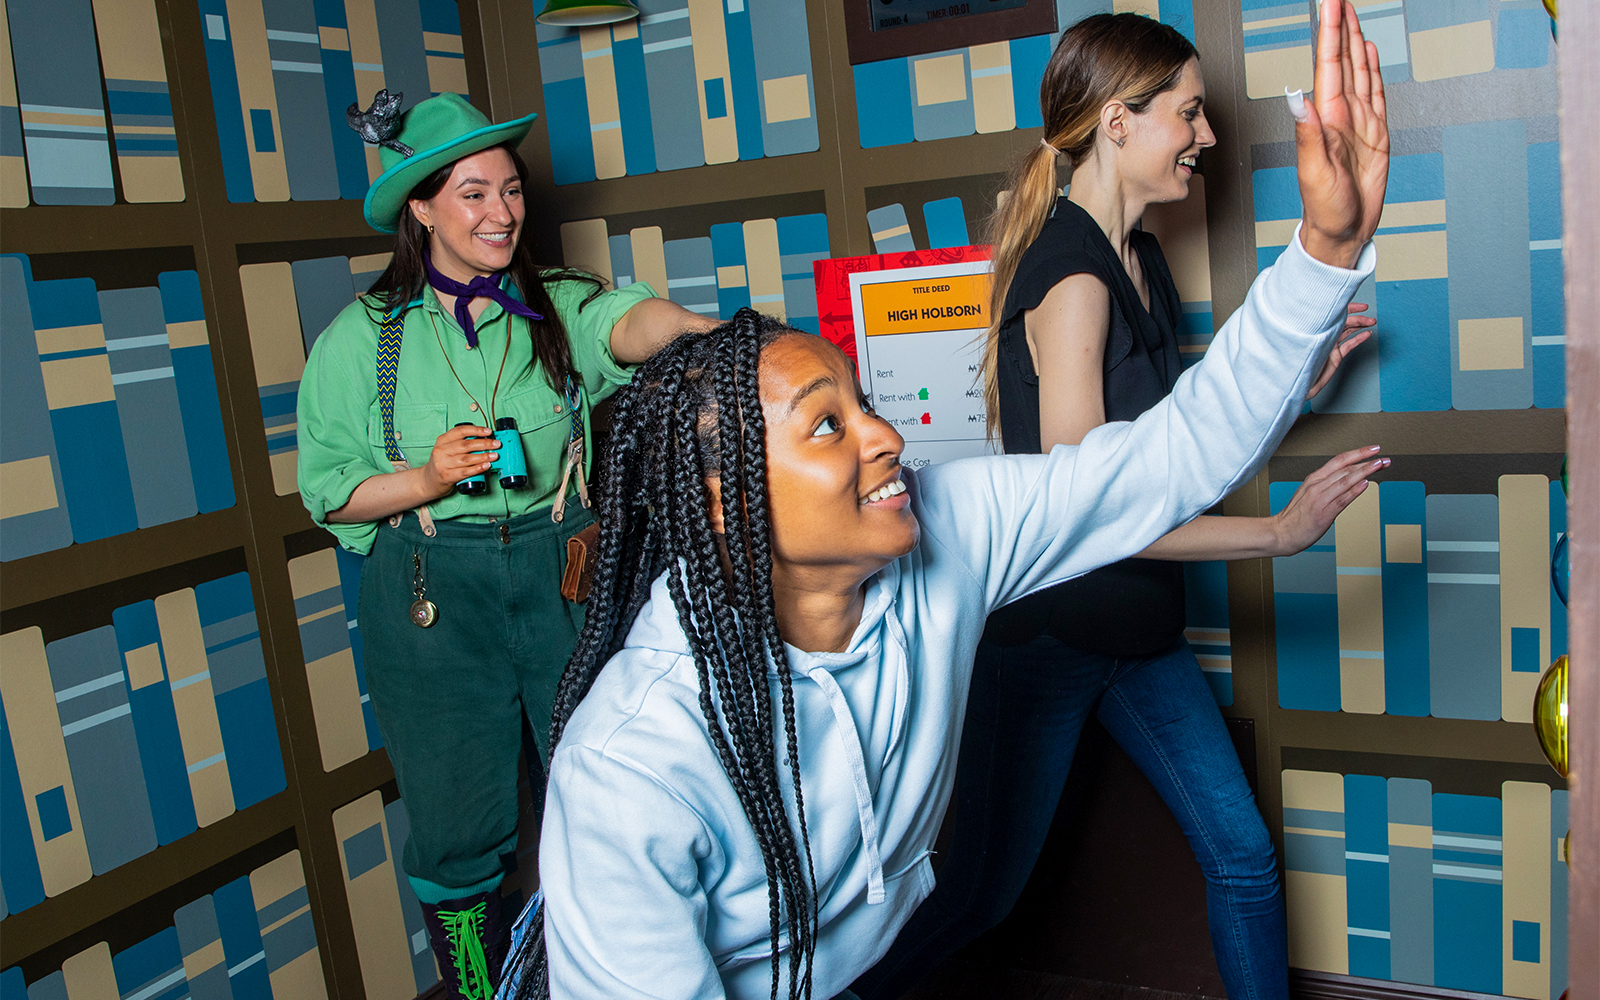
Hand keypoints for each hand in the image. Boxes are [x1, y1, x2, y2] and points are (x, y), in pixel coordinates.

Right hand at [421, 424, 498, 497]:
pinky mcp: (447, 476)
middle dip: (484, 444)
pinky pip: (465, 471)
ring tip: (494, 455)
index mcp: (442, 440)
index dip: (476, 430)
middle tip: (496, 444)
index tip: (489, 432)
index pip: (460, 431)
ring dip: (483, 456)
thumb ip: (460, 443)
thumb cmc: (442, 463)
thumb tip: (485, 440)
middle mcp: (441, 451)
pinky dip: (477, 468)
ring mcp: (443, 464)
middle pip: (465, 445)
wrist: (428, 480)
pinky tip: (486, 466)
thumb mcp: (446, 448)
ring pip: (466, 458)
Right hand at [1269, 445, 1389, 555]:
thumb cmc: (1295, 517)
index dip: (1358, 453)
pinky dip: (1354, 491)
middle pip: (1345, 468)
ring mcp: (1320, 499)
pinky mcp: (1323, 513)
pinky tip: (1365, 484)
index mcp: (1313, 479)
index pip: (1339, 460)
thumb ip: (1327, 485)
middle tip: (1383, 459)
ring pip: (1345, 480)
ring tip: (1379, 465)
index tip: (1373, 449)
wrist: (1280, 533)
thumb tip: (1348, 479)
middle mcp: (1317, 486)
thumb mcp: (1308, 493)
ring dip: (1364, 471)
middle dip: (1367, 461)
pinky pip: (1342, 499)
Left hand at [1296, 0, 1388, 267]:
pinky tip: (1368, 52)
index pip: (1328, 65)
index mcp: (1325, 119)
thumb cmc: (1325, 209)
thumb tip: (1298, 98)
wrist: (1342, 232)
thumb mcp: (1315, 173)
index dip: (1329, 32)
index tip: (1329, 3)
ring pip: (1358, 71)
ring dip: (1354, 40)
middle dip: (1340, 25)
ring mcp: (1358, 122)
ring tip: (1351, 13)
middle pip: (1342, 59)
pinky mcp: (1375, 134)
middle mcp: (1340, 115)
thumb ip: (1309, 135)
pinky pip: (1375, 93)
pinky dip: (1372, 70)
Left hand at [1306, 302, 1374, 398]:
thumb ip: (1317, 329)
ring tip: (1372, 322)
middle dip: (1359, 319)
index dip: (1350, 309)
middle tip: (1372, 319)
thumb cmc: (1297, 362)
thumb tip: (1323, 313)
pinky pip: (1349, 345)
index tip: (1363, 307)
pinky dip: (1359, 339)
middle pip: (1344, 323)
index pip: (1335, 315)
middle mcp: (1324, 336)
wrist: (1299, 382)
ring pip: (1348, 332)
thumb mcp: (1306, 342)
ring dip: (1360, 326)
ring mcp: (1330, 346)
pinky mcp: (1335, 356)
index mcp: (1316, 329)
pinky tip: (1367, 334)